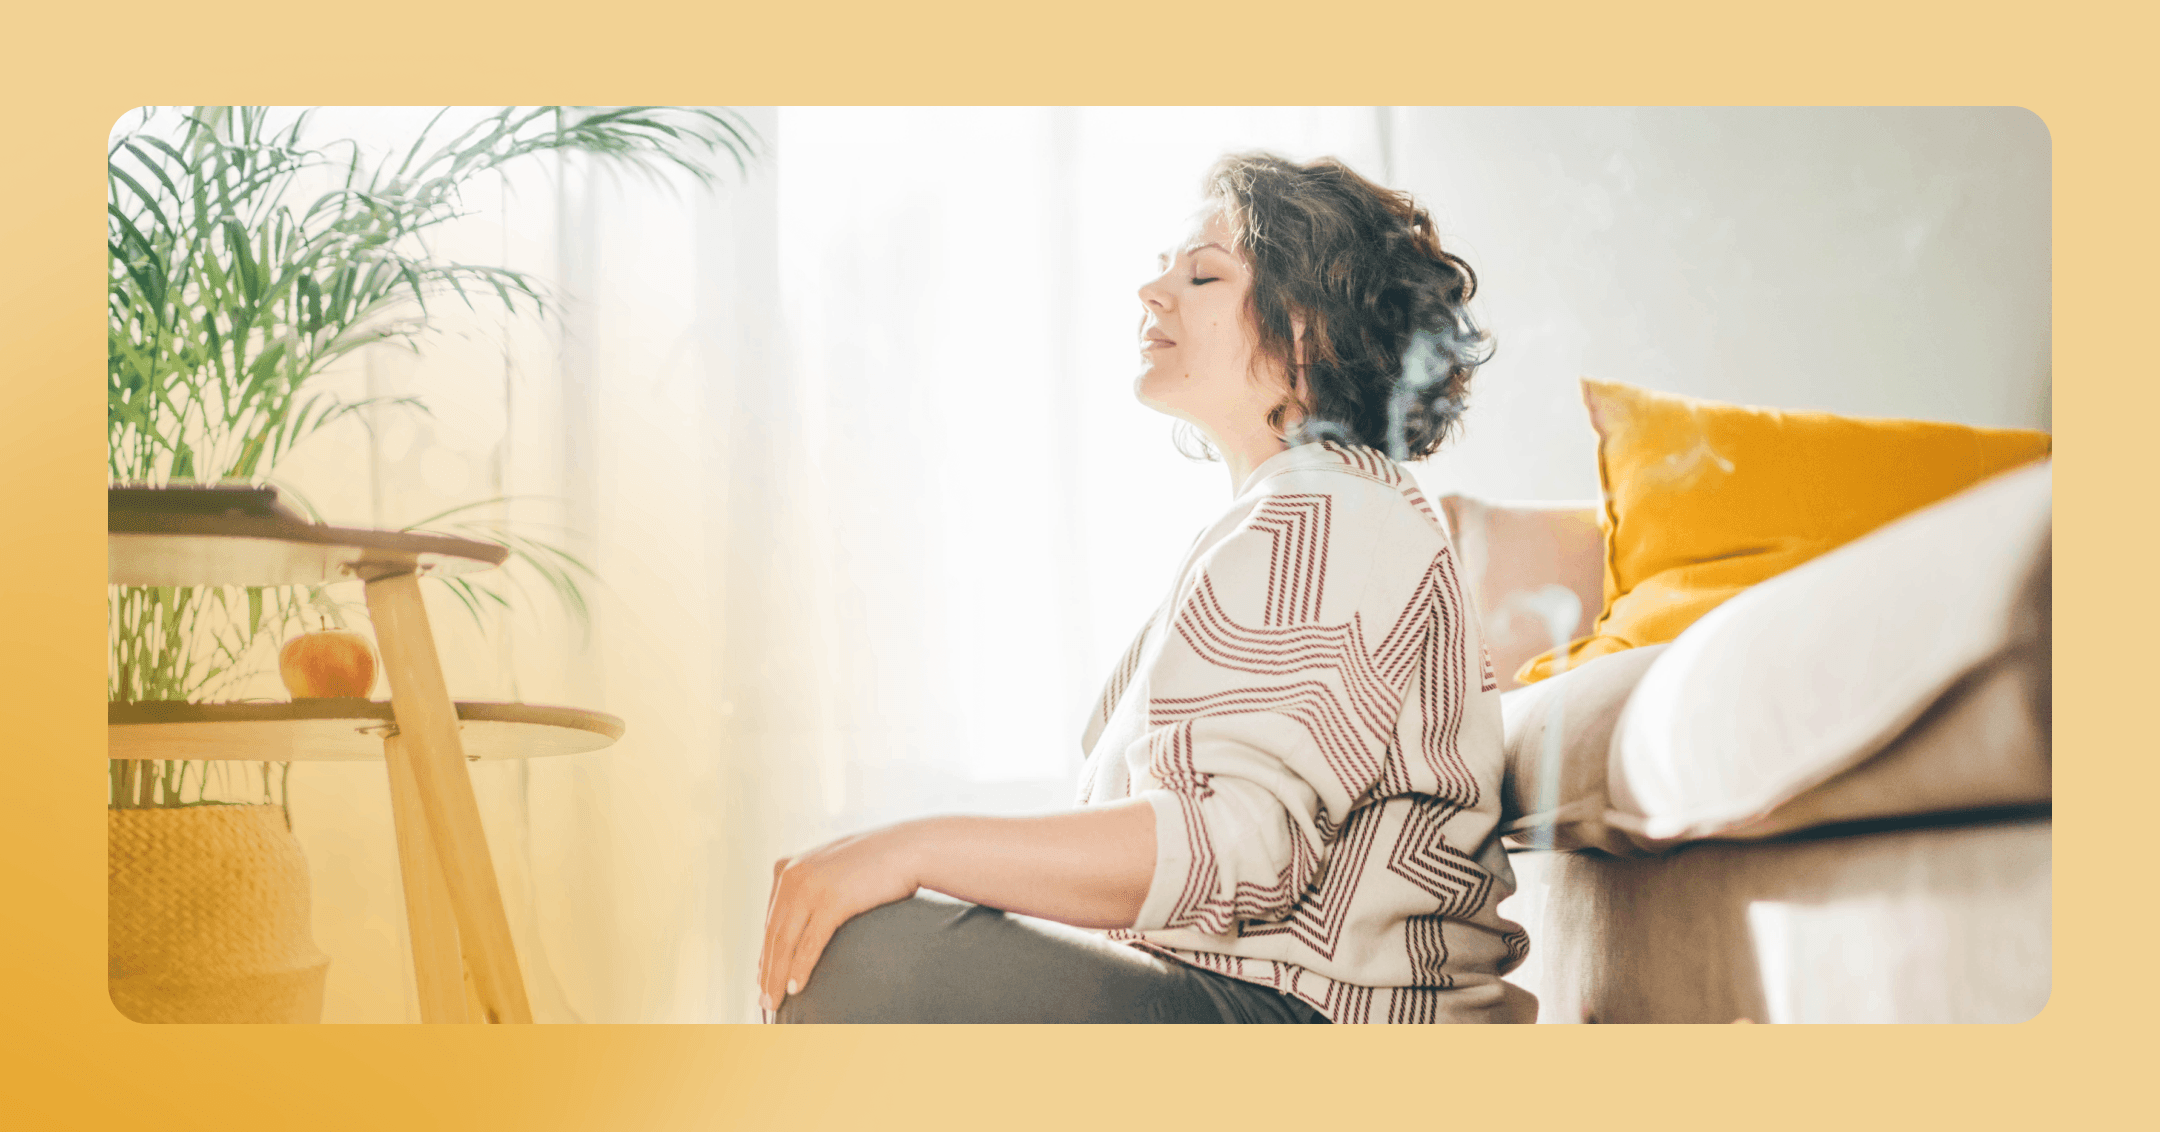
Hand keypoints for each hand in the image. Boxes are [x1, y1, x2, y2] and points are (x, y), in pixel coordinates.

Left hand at [758, 823, 923, 1013]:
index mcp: (787, 867)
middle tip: (763, 999)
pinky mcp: (832, 900)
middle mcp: (792, 875)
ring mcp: (811, 887)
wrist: (910, 849)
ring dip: (777, 976)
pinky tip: (795, 988)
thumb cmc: (878, 862)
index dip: (766, 953)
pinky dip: (800, 968)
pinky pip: (810, 943)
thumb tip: (807, 917)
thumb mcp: (834, 869)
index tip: (764, 978)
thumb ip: (814, 886)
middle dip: (767, 970)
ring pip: (786, 942)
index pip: (770, 920)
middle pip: (773, 934)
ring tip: (774, 1002)